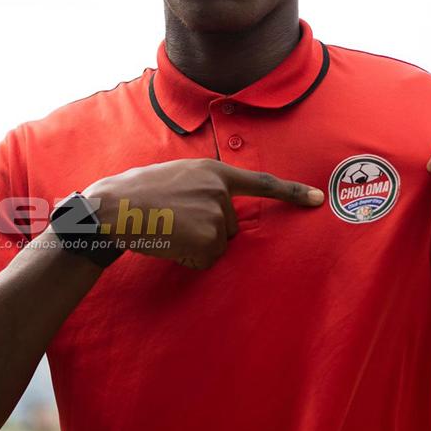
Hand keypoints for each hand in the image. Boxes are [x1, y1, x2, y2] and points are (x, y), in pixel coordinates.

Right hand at [82, 158, 324, 269]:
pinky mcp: (208, 239)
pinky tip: (169, 244)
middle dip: (208, 229)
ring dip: (196, 245)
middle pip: (232, 225)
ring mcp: (215, 215)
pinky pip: (207, 259)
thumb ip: (203, 185)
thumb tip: (221, 208)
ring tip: (168, 230)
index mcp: (213, 171)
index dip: (292, 192)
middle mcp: (220, 190)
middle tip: (174, 221)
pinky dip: (189, 258)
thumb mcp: (176, 175)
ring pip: (219, 244)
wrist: (112, 209)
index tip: (318, 199)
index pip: (261, 182)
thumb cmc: (136, 194)